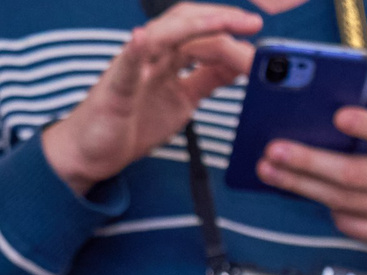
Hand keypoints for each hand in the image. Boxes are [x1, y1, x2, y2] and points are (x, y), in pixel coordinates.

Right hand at [41, 2, 293, 196]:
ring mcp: (131, 70)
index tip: (257, 30)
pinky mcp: (115, 90)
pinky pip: (125, 67)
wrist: (96, 151)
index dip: (229, 28)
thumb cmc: (135, 122)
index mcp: (168, 60)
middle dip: (219, 18)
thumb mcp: (183, 100)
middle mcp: (150, 57)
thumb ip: (206, 81)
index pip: (200, 32)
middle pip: (183, 24)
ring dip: (191, 27)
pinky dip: (134, 51)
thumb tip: (236, 66)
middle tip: (253, 22)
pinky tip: (142, 38)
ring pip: (159, 37)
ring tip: (218, 21)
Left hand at [257, 78, 366, 246]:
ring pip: (342, 201)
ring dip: (300, 185)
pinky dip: (324, 208)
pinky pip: (348, 223)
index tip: (339, 117)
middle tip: (273, 149)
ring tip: (268, 169)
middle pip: (352, 174)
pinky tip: (302, 192)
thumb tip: (357, 72)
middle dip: (309, 162)